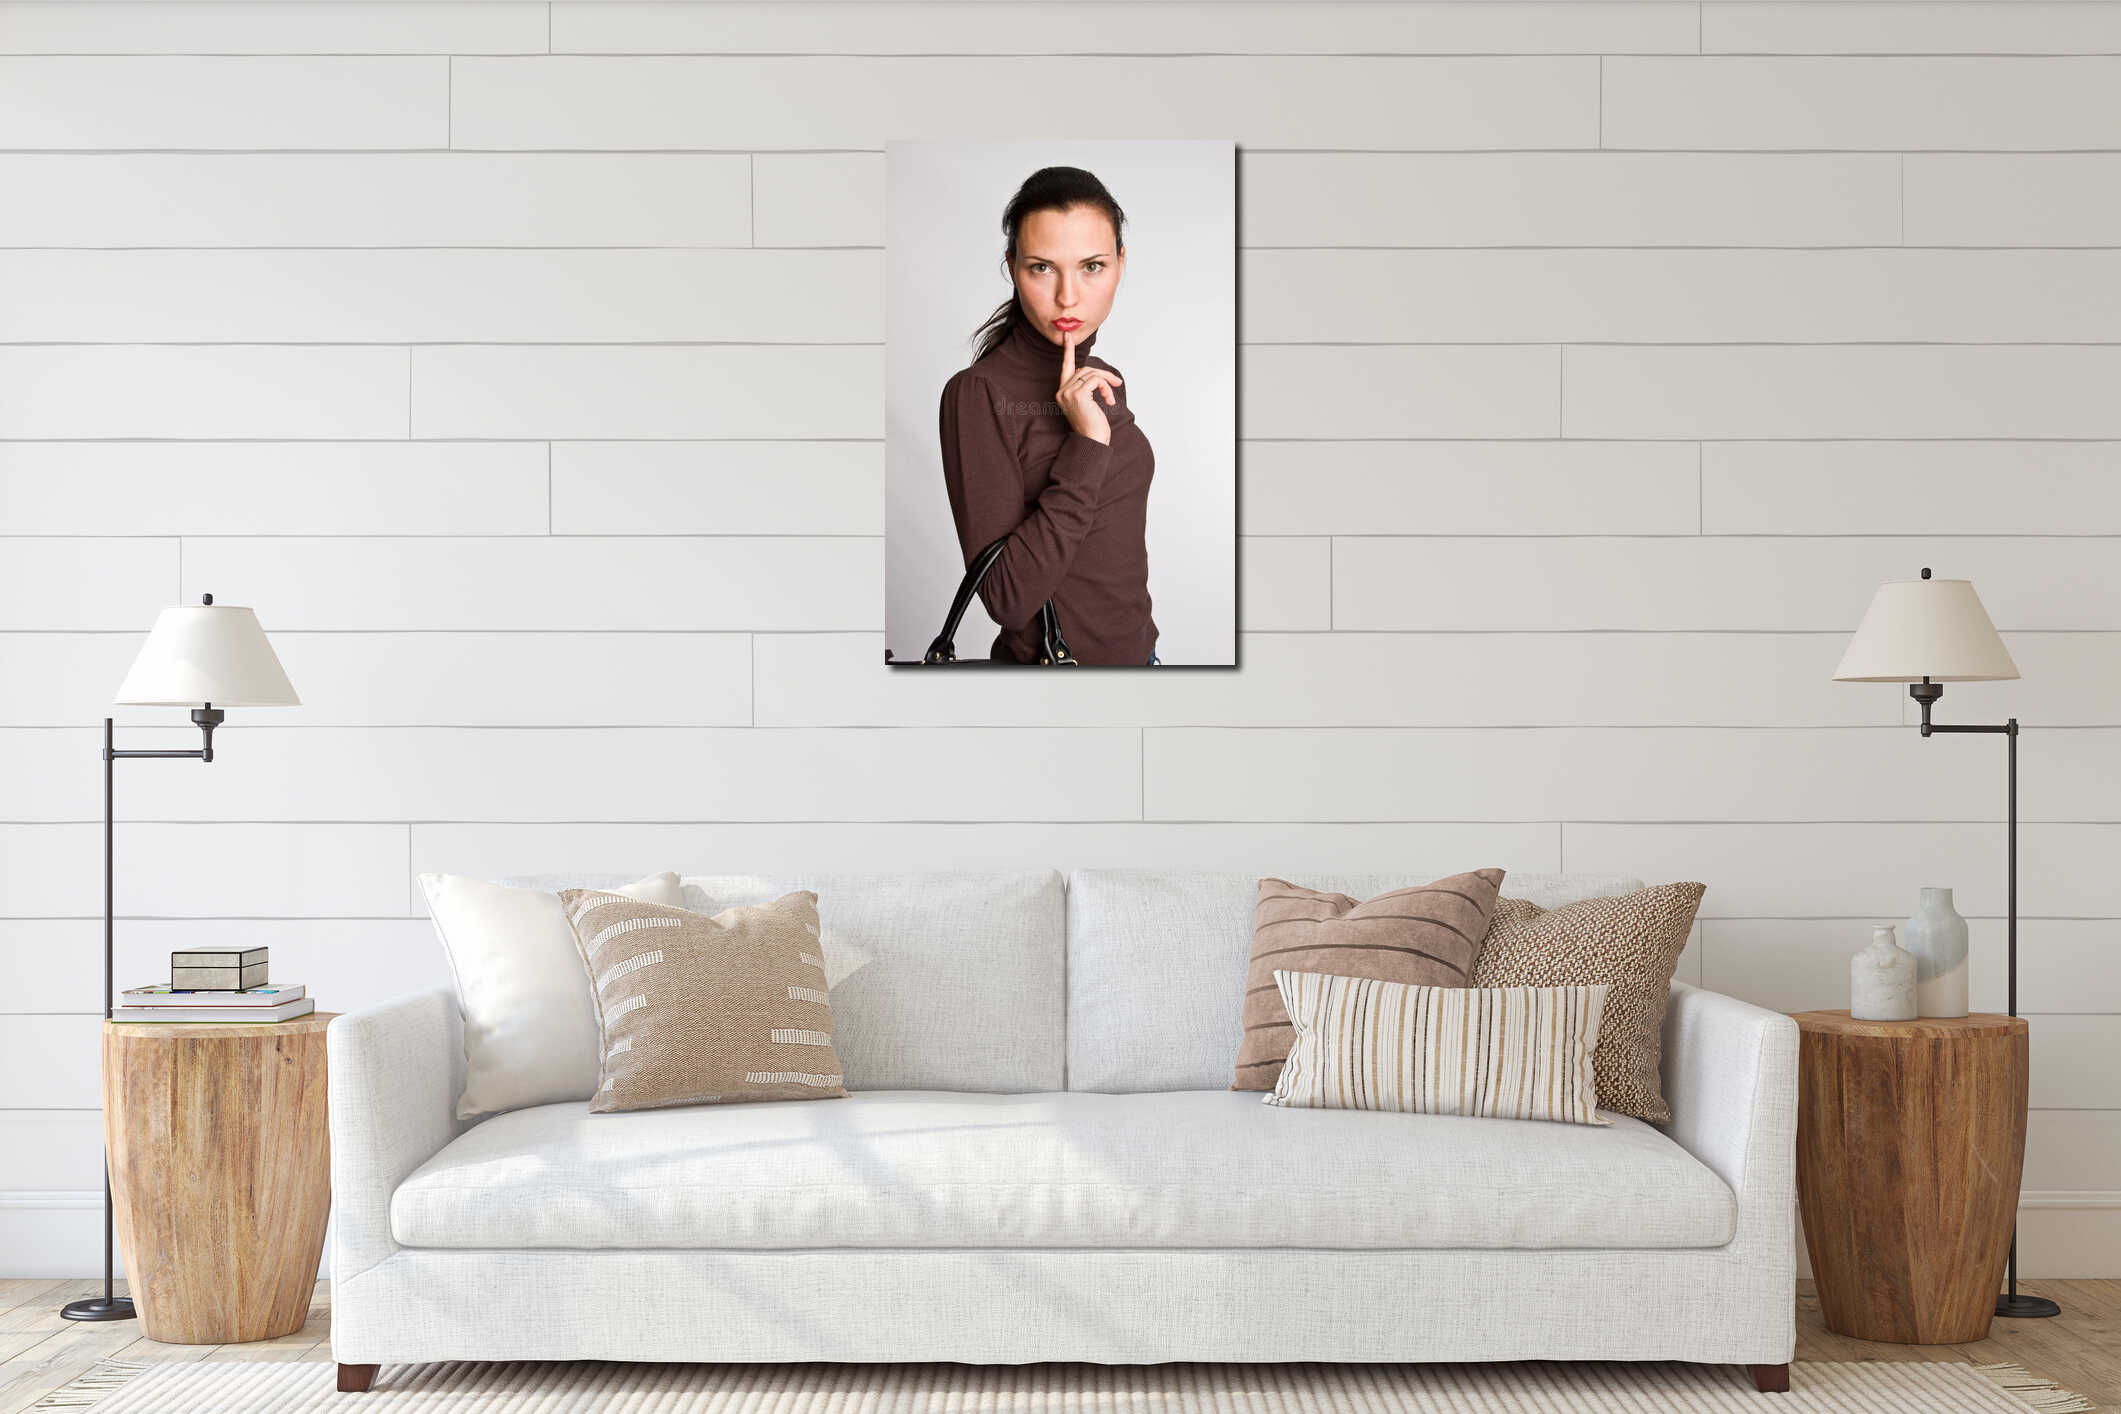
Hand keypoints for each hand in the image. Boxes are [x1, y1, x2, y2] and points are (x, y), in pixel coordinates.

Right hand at [1056, 328, 1122, 445]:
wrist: (1092, 441)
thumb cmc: (1092, 425)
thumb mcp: (1087, 403)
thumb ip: (1086, 387)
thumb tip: (1096, 375)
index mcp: (1062, 393)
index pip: (1065, 367)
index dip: (1067, 351)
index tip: (1067, 336)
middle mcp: (1062, 391)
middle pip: (1084, 369)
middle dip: (1103, 375)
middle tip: (1116, 384)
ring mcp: (1068, 392)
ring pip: (1092, 373)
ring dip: (1107, 382)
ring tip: (1111, 397)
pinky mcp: (1078, 394)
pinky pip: (1096, 380)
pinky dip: (1106, 387)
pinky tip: (1109, 400)